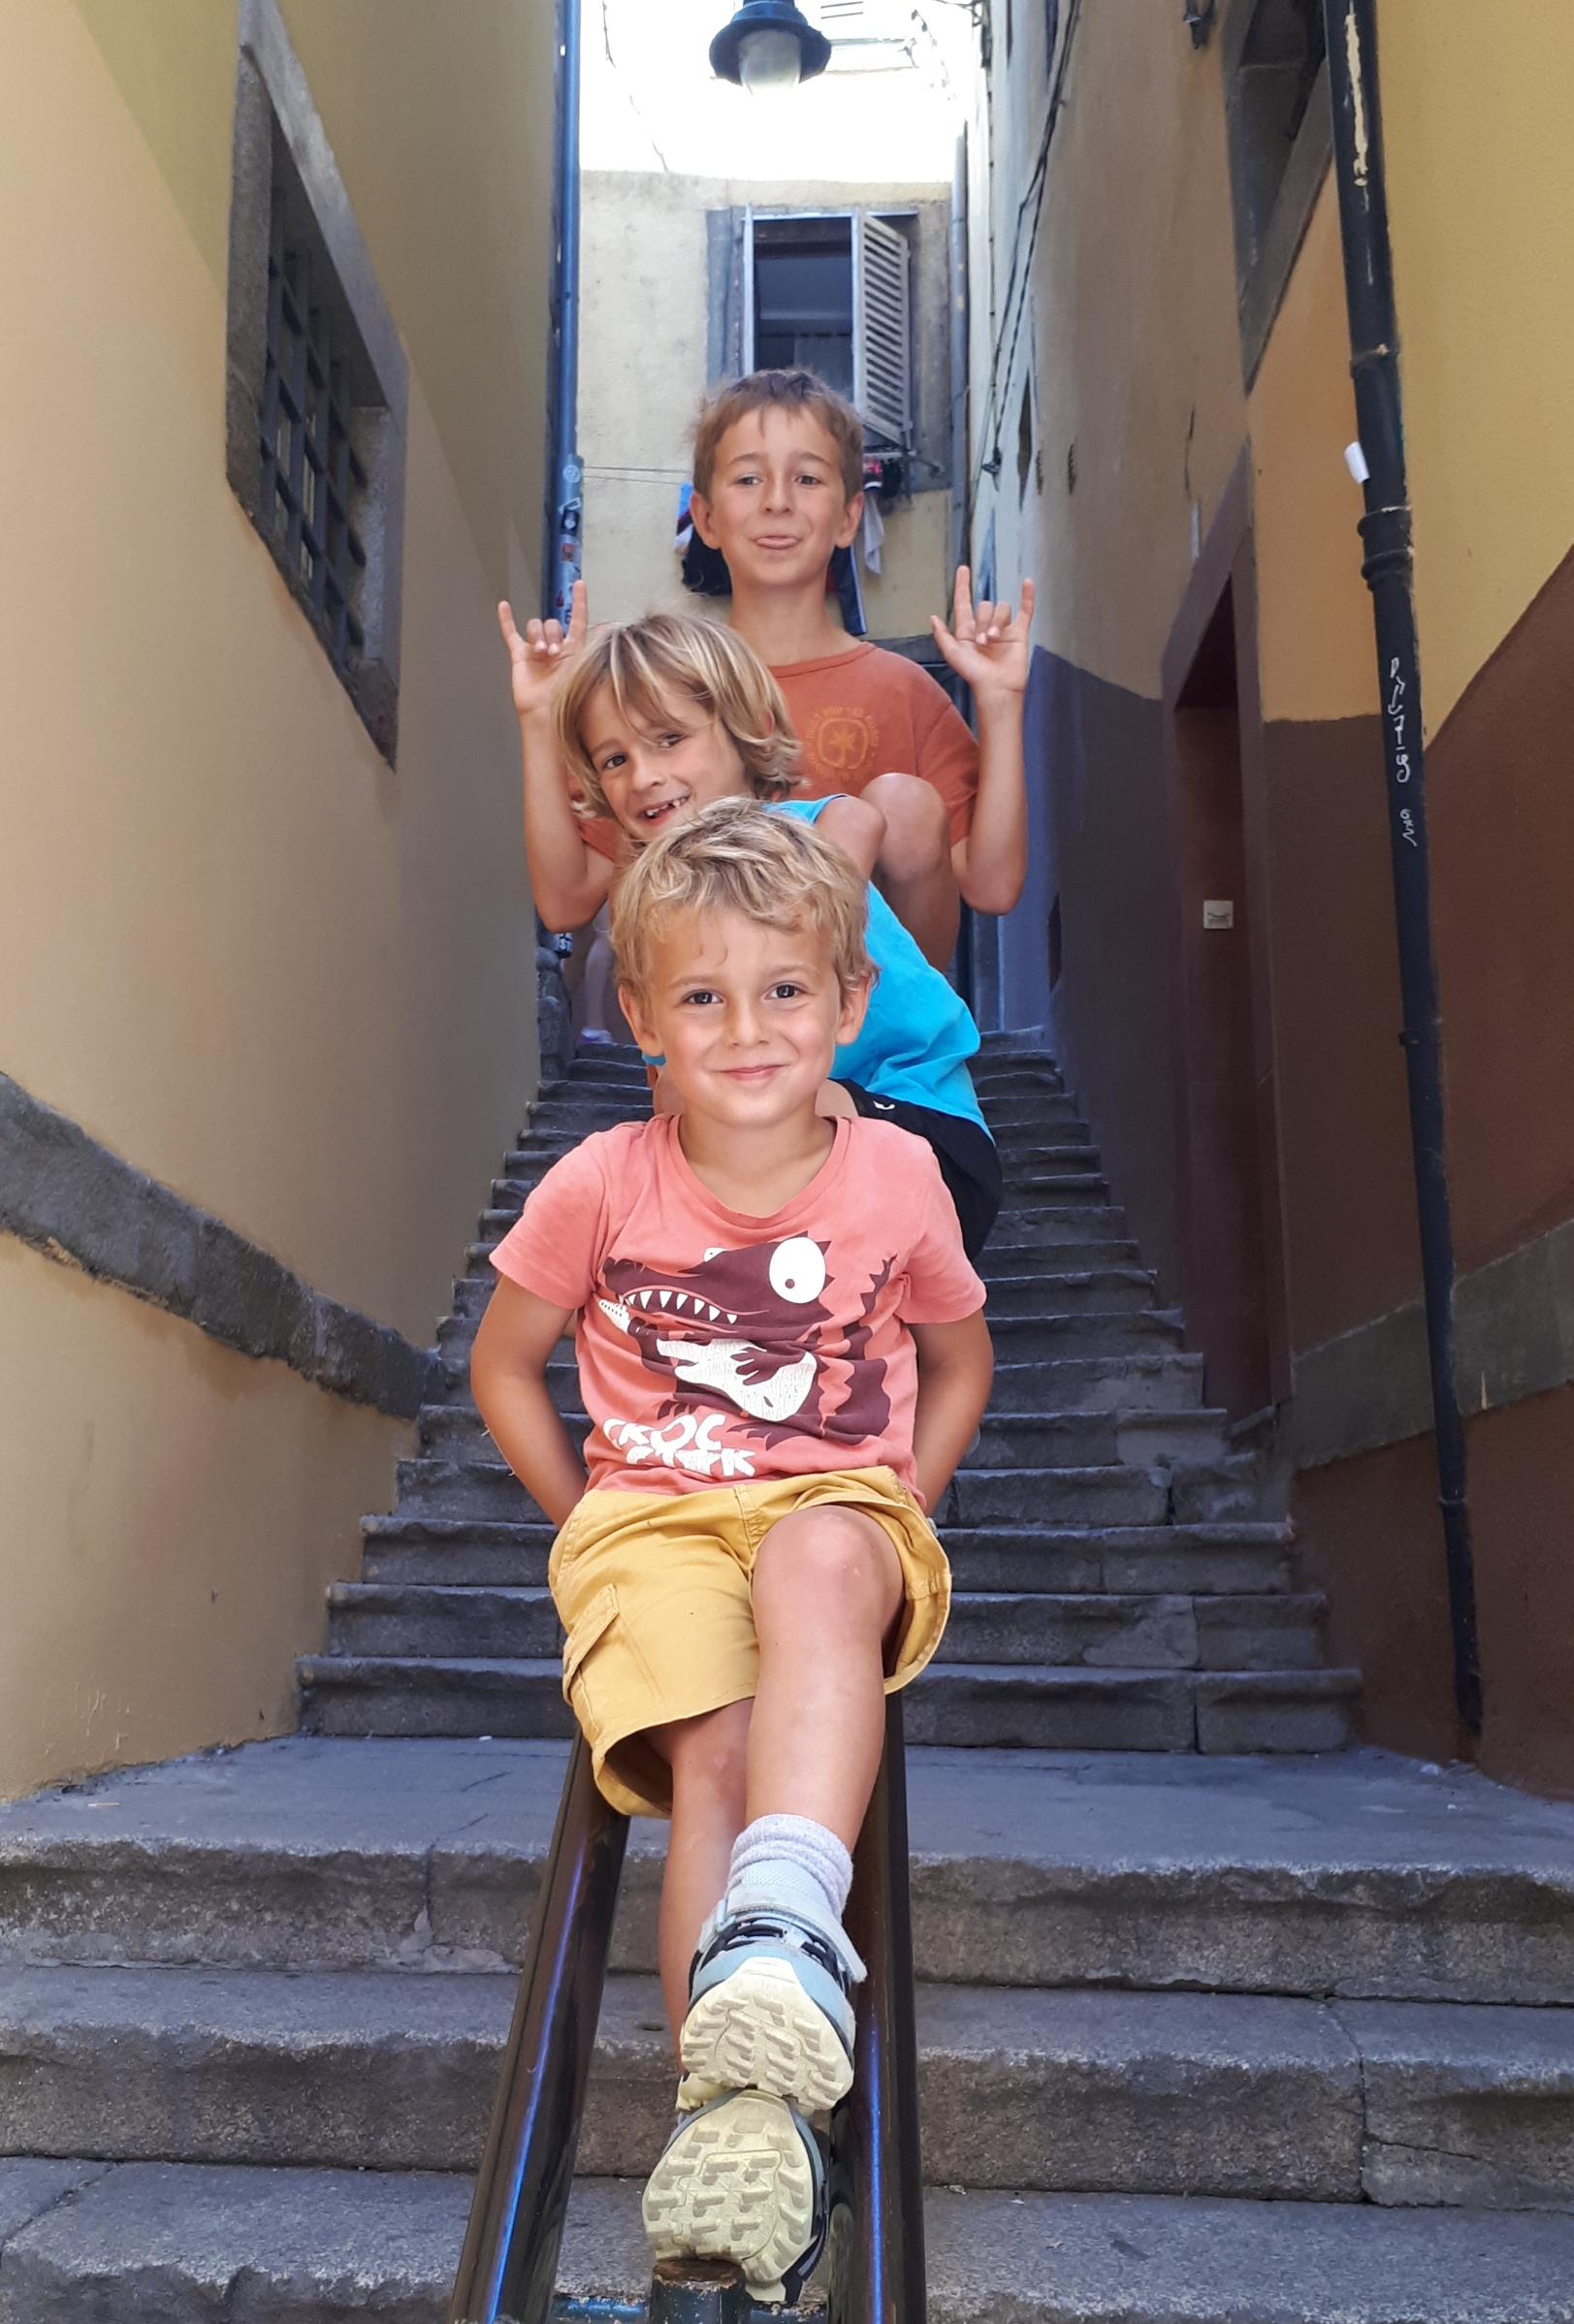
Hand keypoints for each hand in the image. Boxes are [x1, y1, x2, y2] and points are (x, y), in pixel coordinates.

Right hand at [498, 578, 587, 721]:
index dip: (579, 602)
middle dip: (553, 634)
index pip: (577, 619)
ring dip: (539, 636)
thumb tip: (603, 630)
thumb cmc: (568, 698)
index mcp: (574, 649)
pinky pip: (511, 634)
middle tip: (555, 653)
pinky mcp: (520, 656)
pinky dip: (507, 620)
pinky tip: (504, 606)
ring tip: (543, 654)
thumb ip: (590, 650)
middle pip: (552, 623)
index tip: (579, 584)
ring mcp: (536, 651)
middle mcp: (555, 647)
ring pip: (535, 626)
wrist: (547, 715)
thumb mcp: (585, 670)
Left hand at [930, 568, 1034, 704]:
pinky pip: (1025, 610)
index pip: (964, 603)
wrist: (996, 688)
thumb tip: (933, 617)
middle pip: (985, 606)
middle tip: (982, 641)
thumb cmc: (974, 674)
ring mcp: (1003, 629)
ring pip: (1002, 608)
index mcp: (968, 631)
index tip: (963, 569)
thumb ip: (941, 635)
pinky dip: (1027, 596)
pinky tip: (1027, 583)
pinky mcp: (1019, 633)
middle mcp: (985, 628)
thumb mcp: (952, 654)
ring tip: (994, 640)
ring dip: (997, 621)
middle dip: (983, 620)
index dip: (962, 586)